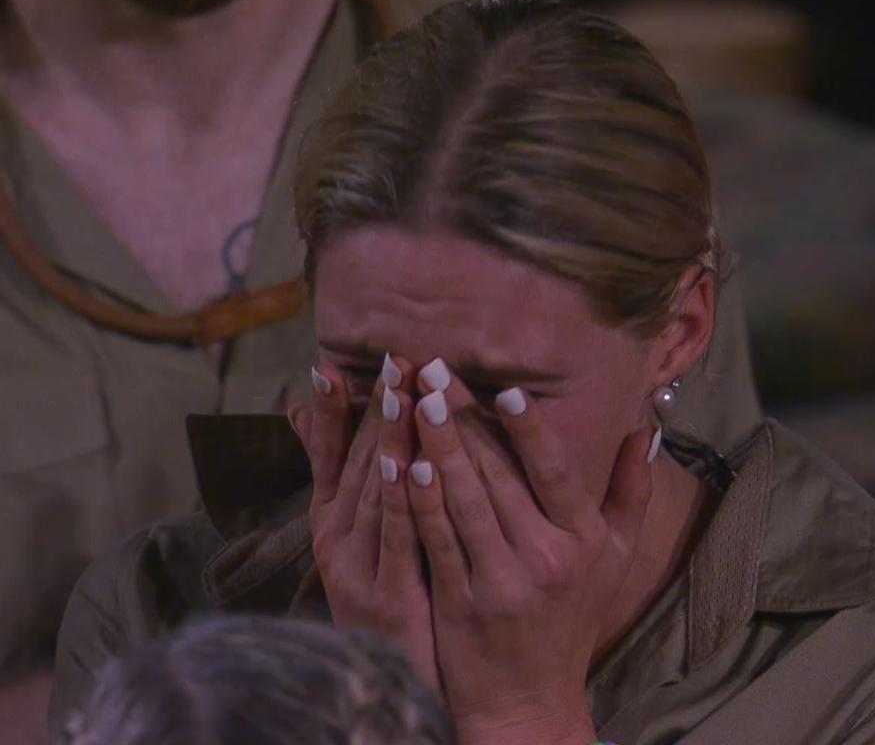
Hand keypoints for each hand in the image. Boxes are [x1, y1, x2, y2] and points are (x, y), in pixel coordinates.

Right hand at [291, 356, 439, 690]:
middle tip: (397, 356)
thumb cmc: (384, 595)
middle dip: (378, 407)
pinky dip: (400, 499)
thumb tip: (305, 411)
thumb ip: (342, 474)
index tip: (348, 360)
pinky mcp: (385, 596)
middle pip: (357, 461)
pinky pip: (397, 538)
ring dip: (389, 440)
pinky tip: (408, 463)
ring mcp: (357, 567)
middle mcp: (336, 538)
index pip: (333, 451)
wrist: (391, 678)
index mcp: (330, 519)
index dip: (339, 406)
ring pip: (376, 492)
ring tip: (402, 393)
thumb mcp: (357, 536)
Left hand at [406, 368, 656, 744]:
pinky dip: (422, 499)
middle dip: (465, 417)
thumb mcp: (617, 559)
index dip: (528, 427)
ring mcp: (503, 581)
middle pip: (500, 474)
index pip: (554, 470)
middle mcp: (548, 558)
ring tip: (414, 400)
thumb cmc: (572, 619)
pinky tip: (406, 463)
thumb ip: (632, 492)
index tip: (505, 386)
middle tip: (435, 370)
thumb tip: (644, 429)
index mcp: (585, 540)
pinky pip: (438, 539)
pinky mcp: (461, 602)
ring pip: (465, 499)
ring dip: (438, 445)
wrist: (530, 699)